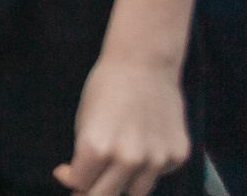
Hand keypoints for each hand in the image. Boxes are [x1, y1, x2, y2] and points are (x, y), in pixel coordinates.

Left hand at [54, 53, 191, 194]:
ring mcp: (156, 160)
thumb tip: (75, 182)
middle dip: (94, 191)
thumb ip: (81, 156)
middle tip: (91, 183)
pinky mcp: (177, 156)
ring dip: (124, 184)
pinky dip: (149, 168)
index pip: (80, 183)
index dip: (72, 179)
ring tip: (118, 165)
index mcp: (97, 148)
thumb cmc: (106, 88)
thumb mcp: (83, 121)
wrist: (144, 64)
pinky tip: (144, 146)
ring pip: (136, 193)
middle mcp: (128, 159)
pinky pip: (159, 175)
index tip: (69, 173)